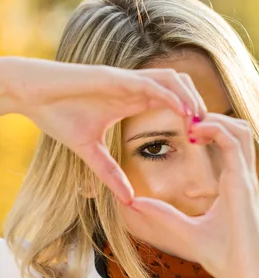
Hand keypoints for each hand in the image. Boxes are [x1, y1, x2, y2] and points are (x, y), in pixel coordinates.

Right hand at [3, 57, 206, 204]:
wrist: (30, 95)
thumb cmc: (57, 115)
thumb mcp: (89, 152)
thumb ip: (109, 173)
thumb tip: (127, 199)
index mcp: (130, 100)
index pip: (170, 101)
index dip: (189, 116)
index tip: (201, 140)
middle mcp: (133, 86)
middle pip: (179, 87)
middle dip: (197, 105)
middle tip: (209, 131)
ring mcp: (125, 79)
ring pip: (171, 80)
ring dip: (190, 98)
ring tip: (201, 121)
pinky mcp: (114, 78)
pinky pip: (151, 83)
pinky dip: (170, 96)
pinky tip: (183, 113)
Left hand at [125, 114, 258, 277]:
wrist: (245, 276)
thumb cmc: (223, 258)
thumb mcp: (185, 231)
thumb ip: (163, 214)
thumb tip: (133, 202)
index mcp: (233, 185)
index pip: (228, 144)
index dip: (209, 130)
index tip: (185, 132)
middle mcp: (242, 178)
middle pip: (239, 130)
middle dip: (213, 117)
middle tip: (186, 119)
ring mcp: (246, 179)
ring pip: (241, 130)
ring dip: (216, 119)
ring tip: (190, 124)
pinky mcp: (244, 184)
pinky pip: (235, 143)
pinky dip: (216, 129)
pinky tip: (194, 133)